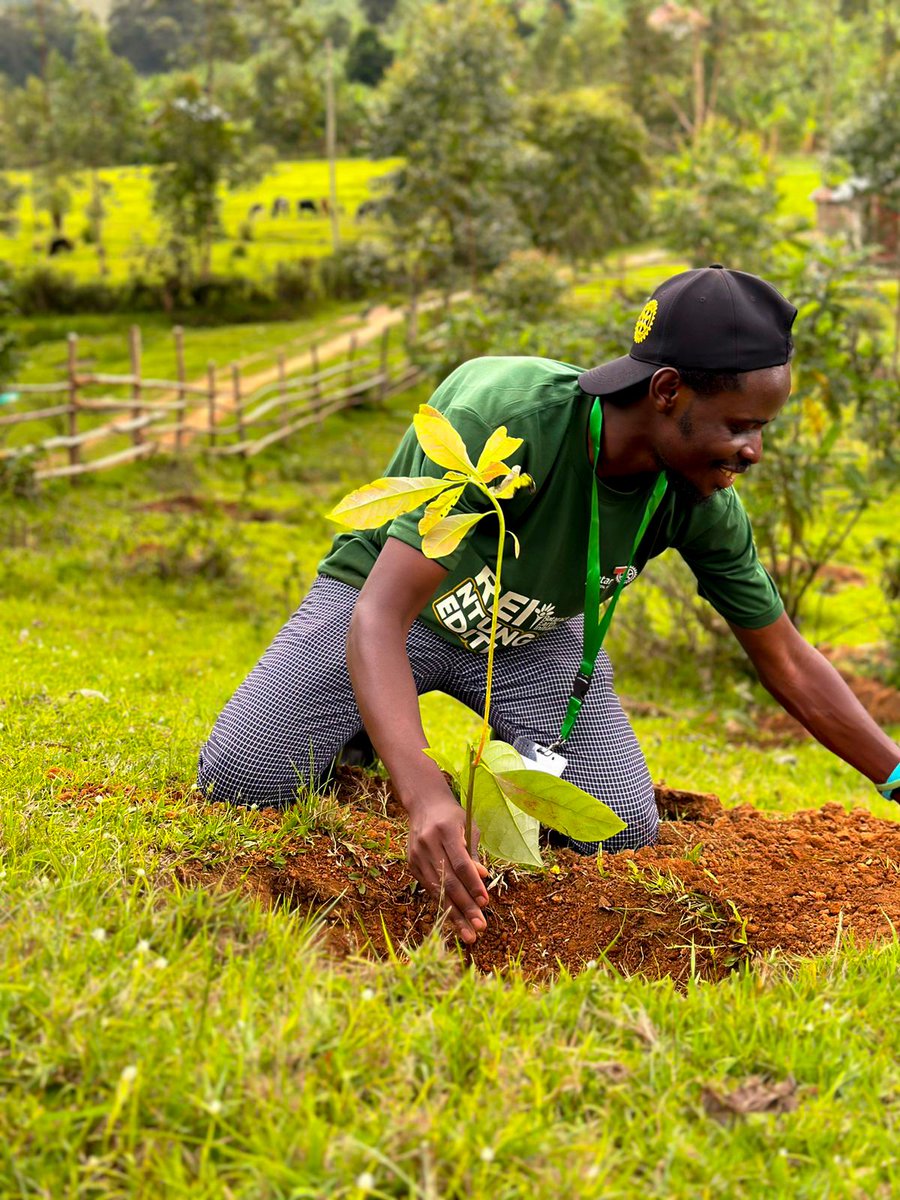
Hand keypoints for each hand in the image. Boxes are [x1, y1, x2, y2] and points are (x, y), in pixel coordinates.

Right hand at [406, 789, 489, 943]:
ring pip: (438, 889)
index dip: (472, 884)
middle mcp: (428, 843)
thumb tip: (483, 878)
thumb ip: (474, 853)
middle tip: (480, 926)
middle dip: (465, 906)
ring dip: (455, 914)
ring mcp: (416, 855)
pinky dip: (443, 904)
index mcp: (445, 830)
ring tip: (469, 934)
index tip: (485, 902)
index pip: (460, 863)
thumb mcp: (468, 827)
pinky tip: (455, 920)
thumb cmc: (453, 817)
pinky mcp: (412, 864)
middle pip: (448, 880)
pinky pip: (430, 888)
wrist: (424, 805)